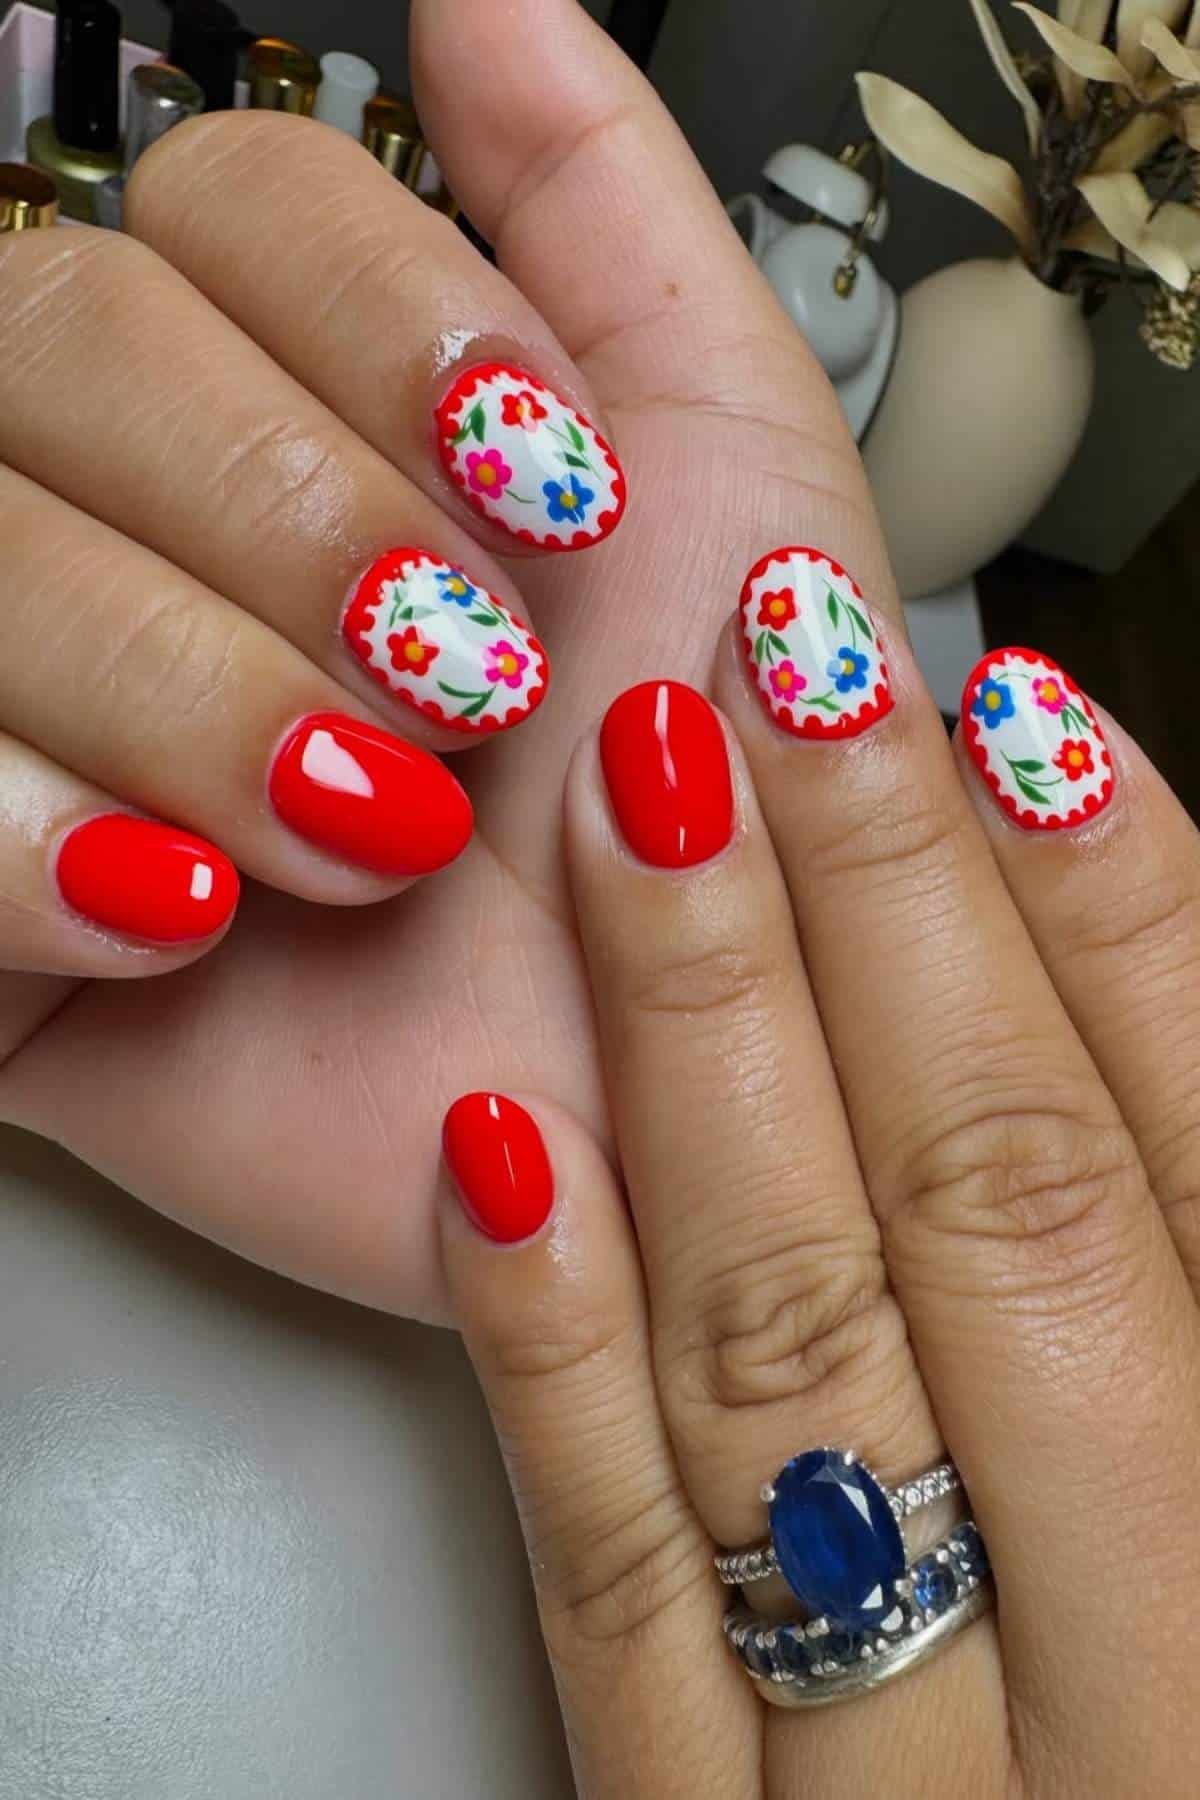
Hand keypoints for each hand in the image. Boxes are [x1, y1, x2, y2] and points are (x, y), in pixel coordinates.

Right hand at [0, 0, 878, 1319]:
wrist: (687, 1099)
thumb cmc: (736, 803)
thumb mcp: (726, 474)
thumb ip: (603, 211)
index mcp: (302, 403)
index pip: (211, 200)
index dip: (377, 326)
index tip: (542, 490)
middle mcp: (142, 521)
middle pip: (45, 337)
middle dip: (281, 515)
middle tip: (458, 688)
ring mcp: (41, 703)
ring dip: (180, 686)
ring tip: (368, 831)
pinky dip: (37, 845)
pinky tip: (193, 915)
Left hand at [439, 639, 1199, 1793]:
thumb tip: (1140, 961)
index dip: (1132, 909)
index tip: (1016, 703)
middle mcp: (1148, 1674)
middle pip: (1009, 1216)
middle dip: (895, 908)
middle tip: (792, 661)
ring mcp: (919, 1790)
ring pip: (793, 1363)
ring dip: (709, 1051)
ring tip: (642, 800)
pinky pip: (627, 1602)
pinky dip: (554, 1356)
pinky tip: (496, 1143)